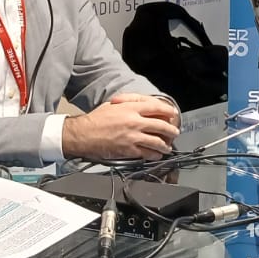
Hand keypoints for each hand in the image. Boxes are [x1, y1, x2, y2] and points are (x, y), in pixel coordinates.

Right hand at [63, 95, 178, 160]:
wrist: (83, 134)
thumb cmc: (96, 119)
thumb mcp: (112, 104)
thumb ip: (129, 102)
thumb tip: (143, 103)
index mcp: (131, 108)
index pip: (156, 107)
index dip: (168, 111)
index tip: (173, 114)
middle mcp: (134, 122)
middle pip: (160, 125)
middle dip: (171, 130)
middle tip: (174, 132)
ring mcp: (133, 137)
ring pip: (157, 141)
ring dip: (165, 145)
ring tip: (167, 147)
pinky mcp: (129, 150)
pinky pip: (147, 153)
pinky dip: (154, 155)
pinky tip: (157, 155)